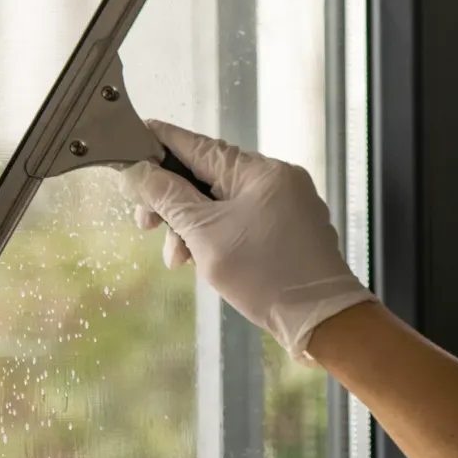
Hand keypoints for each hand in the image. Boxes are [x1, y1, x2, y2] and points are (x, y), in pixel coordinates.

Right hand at [120, 120, 375, 361]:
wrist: (321, 319)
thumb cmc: (265, 277)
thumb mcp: (205, 236)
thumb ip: (169, 199)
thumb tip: (141, 172)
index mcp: (257, 170)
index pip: (196, 145)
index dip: (161, 143)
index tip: (135, 138)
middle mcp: (275, 178)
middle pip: (207, 176)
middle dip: (173, 202)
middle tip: (146, 225)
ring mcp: (286, 202)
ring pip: (222, 202)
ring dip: (193, 226)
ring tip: (178, 259)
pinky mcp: (290, 227)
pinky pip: (242, 219)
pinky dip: (218, 234)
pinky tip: (202, 258)